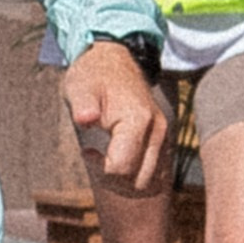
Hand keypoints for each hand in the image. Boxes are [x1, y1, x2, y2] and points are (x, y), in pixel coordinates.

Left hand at [64, 43, 171, 194]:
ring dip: (125, 182)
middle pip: (139, 181)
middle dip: (113, 181)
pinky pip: (154, 173)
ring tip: (106, 163)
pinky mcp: (162, 140)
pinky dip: (136, 176)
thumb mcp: (80, 86)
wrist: (114, 60)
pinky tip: (119, 160)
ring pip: (150, 181)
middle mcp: (157, 131)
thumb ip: (83, 105)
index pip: (122, 168)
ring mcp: (163, 136)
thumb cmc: (94, 75)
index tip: (87, 151)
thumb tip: (85, 120)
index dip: (100, 168)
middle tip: (96, 160)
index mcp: (137, 120)